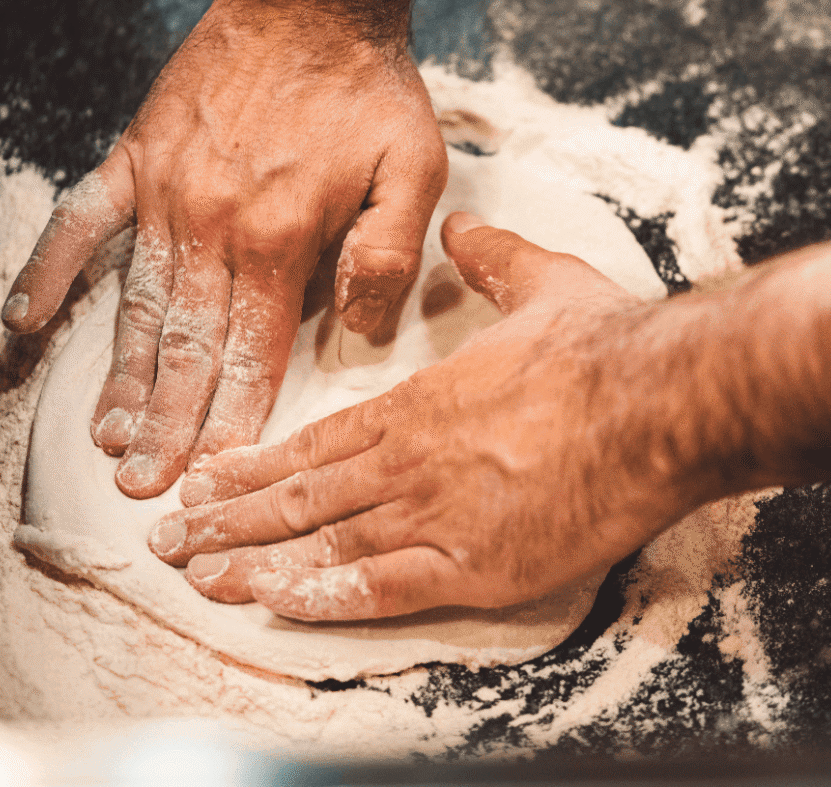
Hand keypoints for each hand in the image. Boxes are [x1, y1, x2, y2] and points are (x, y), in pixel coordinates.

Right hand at [2, 0, 446, 498]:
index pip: (255, 350)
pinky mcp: (135, 157)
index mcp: (283, 236)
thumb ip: (387, 254)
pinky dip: (50, 271)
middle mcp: (214, 224)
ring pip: (138, 303)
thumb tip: (359, 328)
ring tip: (106, 436)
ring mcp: (165, 191)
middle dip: (169, 422)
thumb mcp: (415, 170)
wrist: (312, 2)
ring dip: (121, 374)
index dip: (235, 418)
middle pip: (188, 344)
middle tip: (145, 484)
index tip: (216, 474)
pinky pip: (80, 222)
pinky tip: (24, 322)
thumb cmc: (370, 90)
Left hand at [145, 212, 718, 620]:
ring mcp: (436, 514)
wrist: (660, 402)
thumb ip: (494, 259)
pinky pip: (381, 589)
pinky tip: (279, 604)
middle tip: (171, 537)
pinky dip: (324, 597)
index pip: (318, 441)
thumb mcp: (545, 282)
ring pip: (324, 542)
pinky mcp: (475, 565)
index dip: (257, 463)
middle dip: (230, 519)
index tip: (209, 477)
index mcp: (423, 401)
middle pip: (302, 495)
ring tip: (199, 575)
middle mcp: (411, 459)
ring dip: (254, 561)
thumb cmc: (606, 346)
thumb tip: (464, 227)